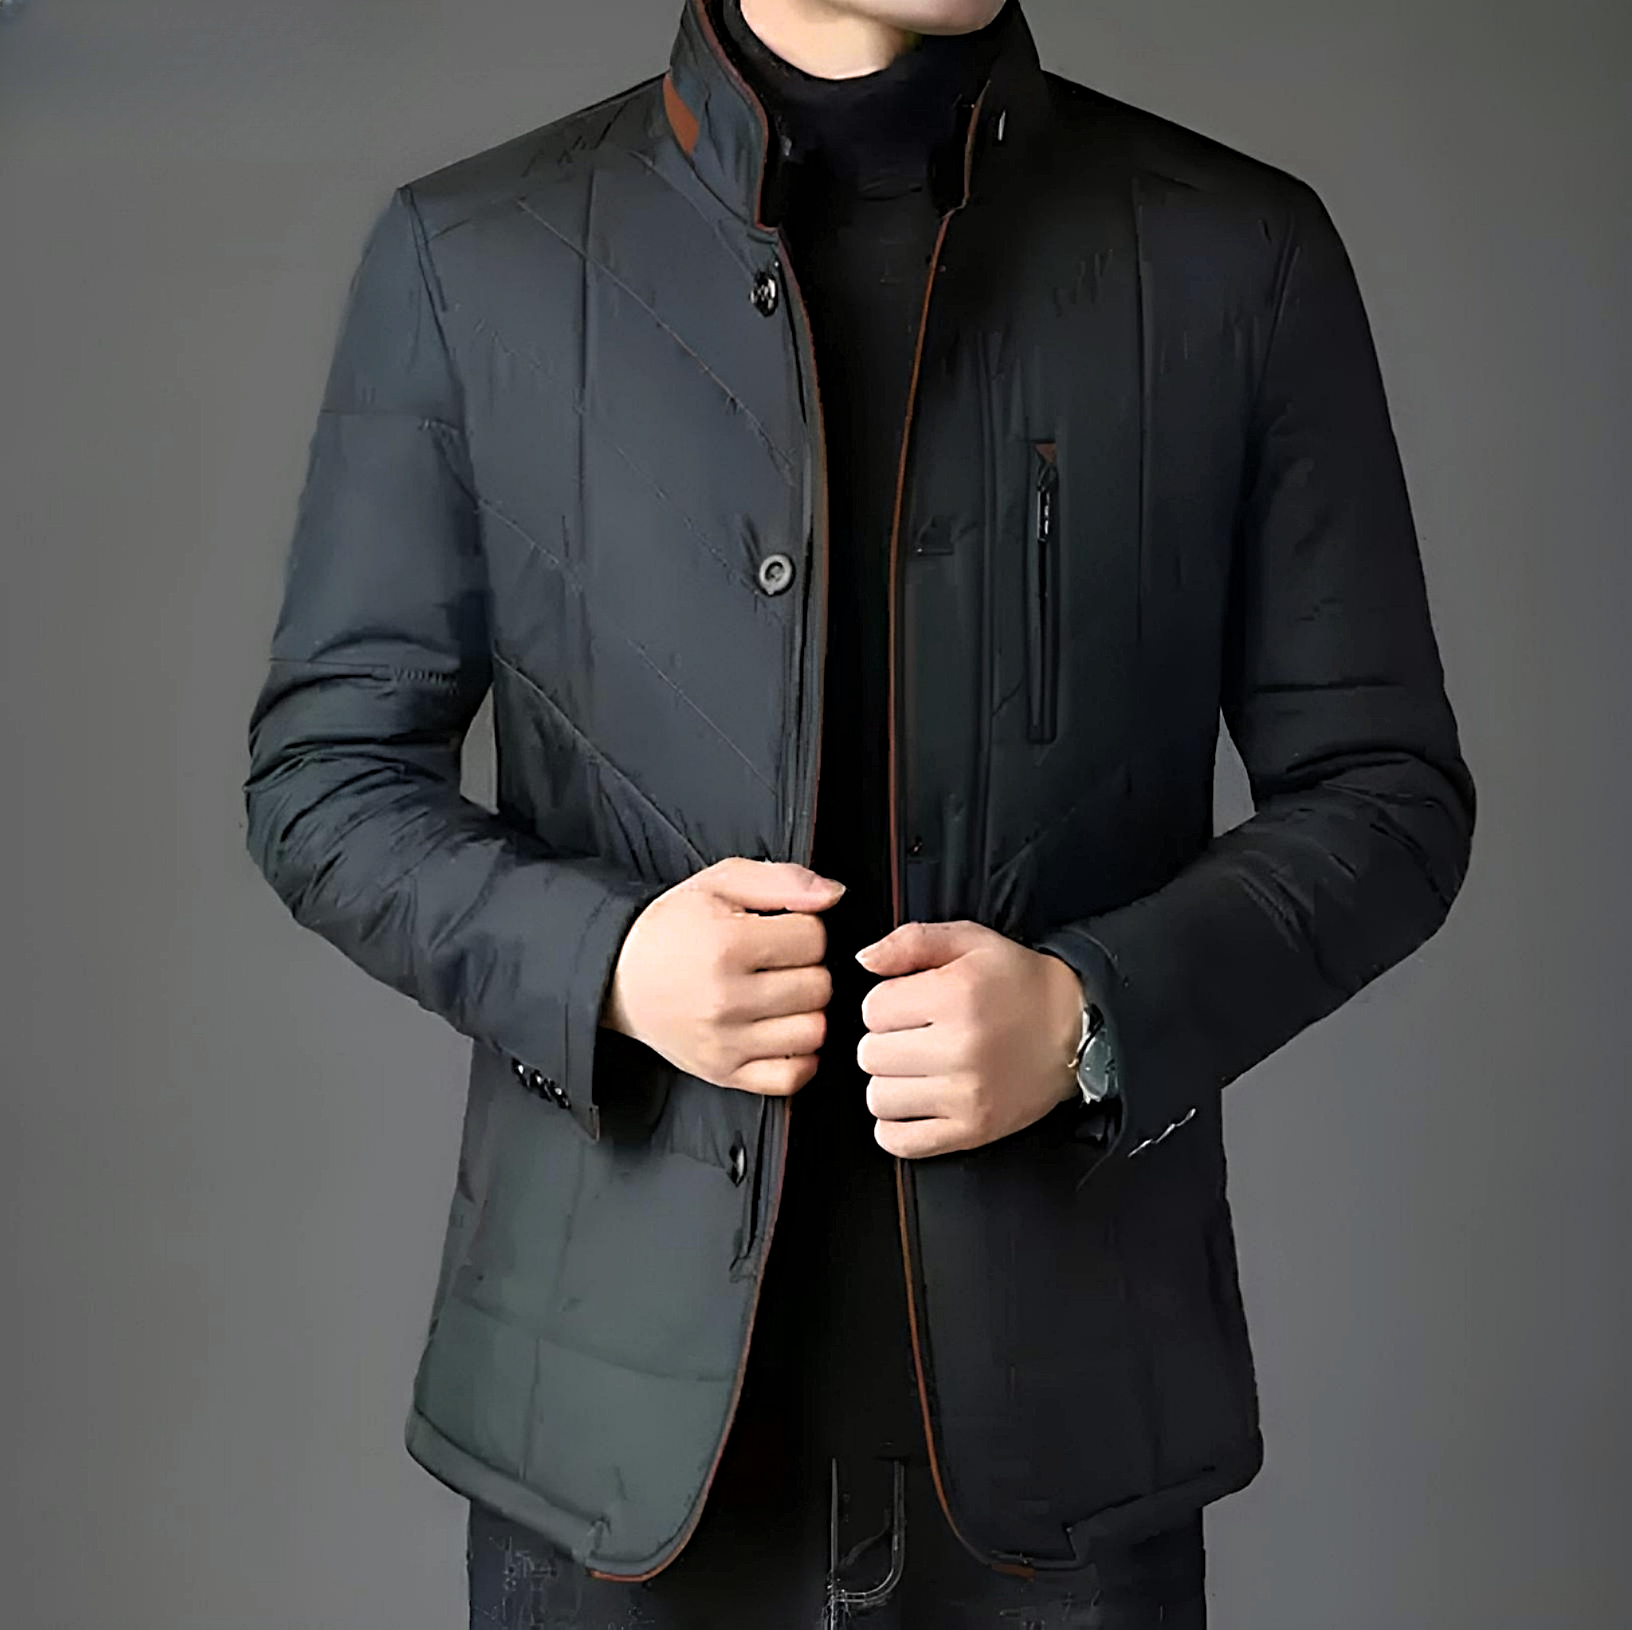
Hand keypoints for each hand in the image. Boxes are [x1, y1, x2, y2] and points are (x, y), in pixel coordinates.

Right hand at [602, 857, 845, 1096]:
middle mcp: (725, 998)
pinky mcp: (724, 1073)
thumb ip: (783, 880)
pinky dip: (799, 1057)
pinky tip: (781, 1031)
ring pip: (814, 1031)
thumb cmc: (673, 928)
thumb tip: (834, 895)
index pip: (815, 939)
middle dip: (807, 969)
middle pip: (819, 986)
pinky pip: (792, 1077)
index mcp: (726, 944)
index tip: (779, 932)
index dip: (804, 930)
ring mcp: (725, 1042)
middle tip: (778, 963)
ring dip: (806, 1012)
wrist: (619, 976)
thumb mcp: (721, 882)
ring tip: (779, 995)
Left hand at [852, 920, 1082, 1158]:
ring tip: (918, 1067)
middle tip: (915, 1035)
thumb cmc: (1017, 982)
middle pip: (870, 1054)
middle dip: (884, 1041)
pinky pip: (899, 1140)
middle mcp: (961, 1048)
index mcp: (957, 995)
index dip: (885, 1003)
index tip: (910, 1004)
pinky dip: (896, 1124)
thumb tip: (863, 960)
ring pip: (878, 1098)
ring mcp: (966, 1096)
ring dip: (889, 1082)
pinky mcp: (972, 1131)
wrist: (1076, 1029)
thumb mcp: (970, 941)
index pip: (872, 1009)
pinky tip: (915, 1101)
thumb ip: (911, 941)